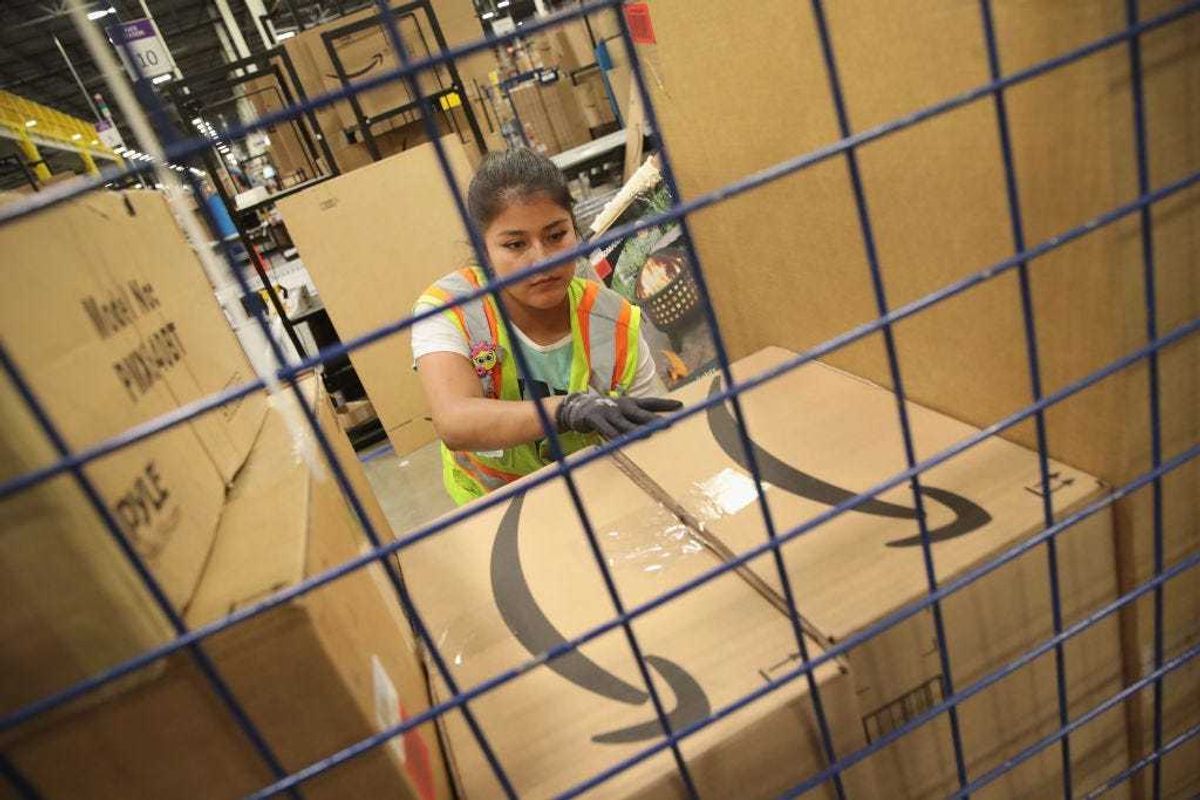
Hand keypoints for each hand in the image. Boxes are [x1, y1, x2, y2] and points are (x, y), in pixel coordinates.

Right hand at [555, 392, 682, 438]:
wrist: (579, 408)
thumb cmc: (609, 412)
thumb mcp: (625, 411)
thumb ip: (640, 417)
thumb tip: (660, 426)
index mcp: (631, 402)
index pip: (651, 402)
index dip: (665, 404)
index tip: (681, 406)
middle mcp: (622, 406)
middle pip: (640, 413)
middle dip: (654, 420)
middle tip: (668, 425)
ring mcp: (608, 412)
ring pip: (624, 423)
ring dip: (635, 430)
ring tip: (647, 436)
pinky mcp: (595, 419)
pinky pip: (605, 429)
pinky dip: (612, 435)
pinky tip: (619, 441)